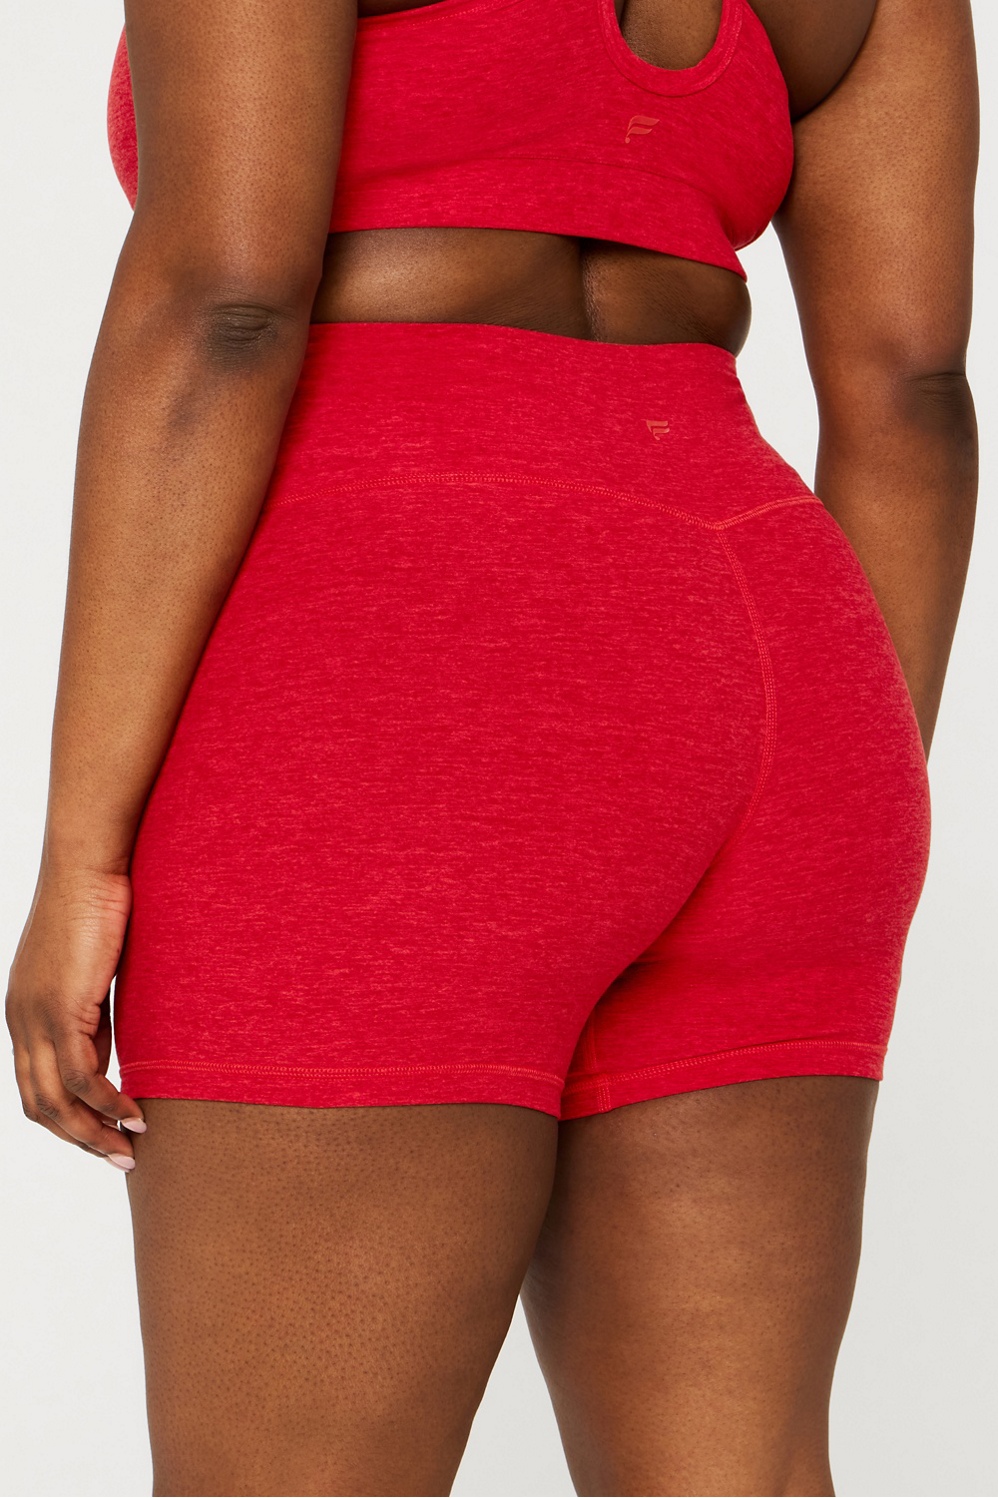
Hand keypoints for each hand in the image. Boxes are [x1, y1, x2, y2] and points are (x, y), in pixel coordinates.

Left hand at [6, 863, 144, 1167]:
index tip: (108, 1134)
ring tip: (130, 1147)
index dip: (70, 1119)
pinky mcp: (59, 1009)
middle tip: (118, 1158)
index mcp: (24, 1011)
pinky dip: (106, 1102)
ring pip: (53, 1100)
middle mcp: (20, 1019)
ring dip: (92, 1132)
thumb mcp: (94, 973)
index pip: (36, 1085)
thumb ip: (94, 1016)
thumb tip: (110, 1057)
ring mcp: (34, 1016)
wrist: (89, 865)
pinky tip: (133, 1113)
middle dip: (79, 1139)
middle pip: (37, 1105)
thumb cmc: (100, 904)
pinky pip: (78, 1075)